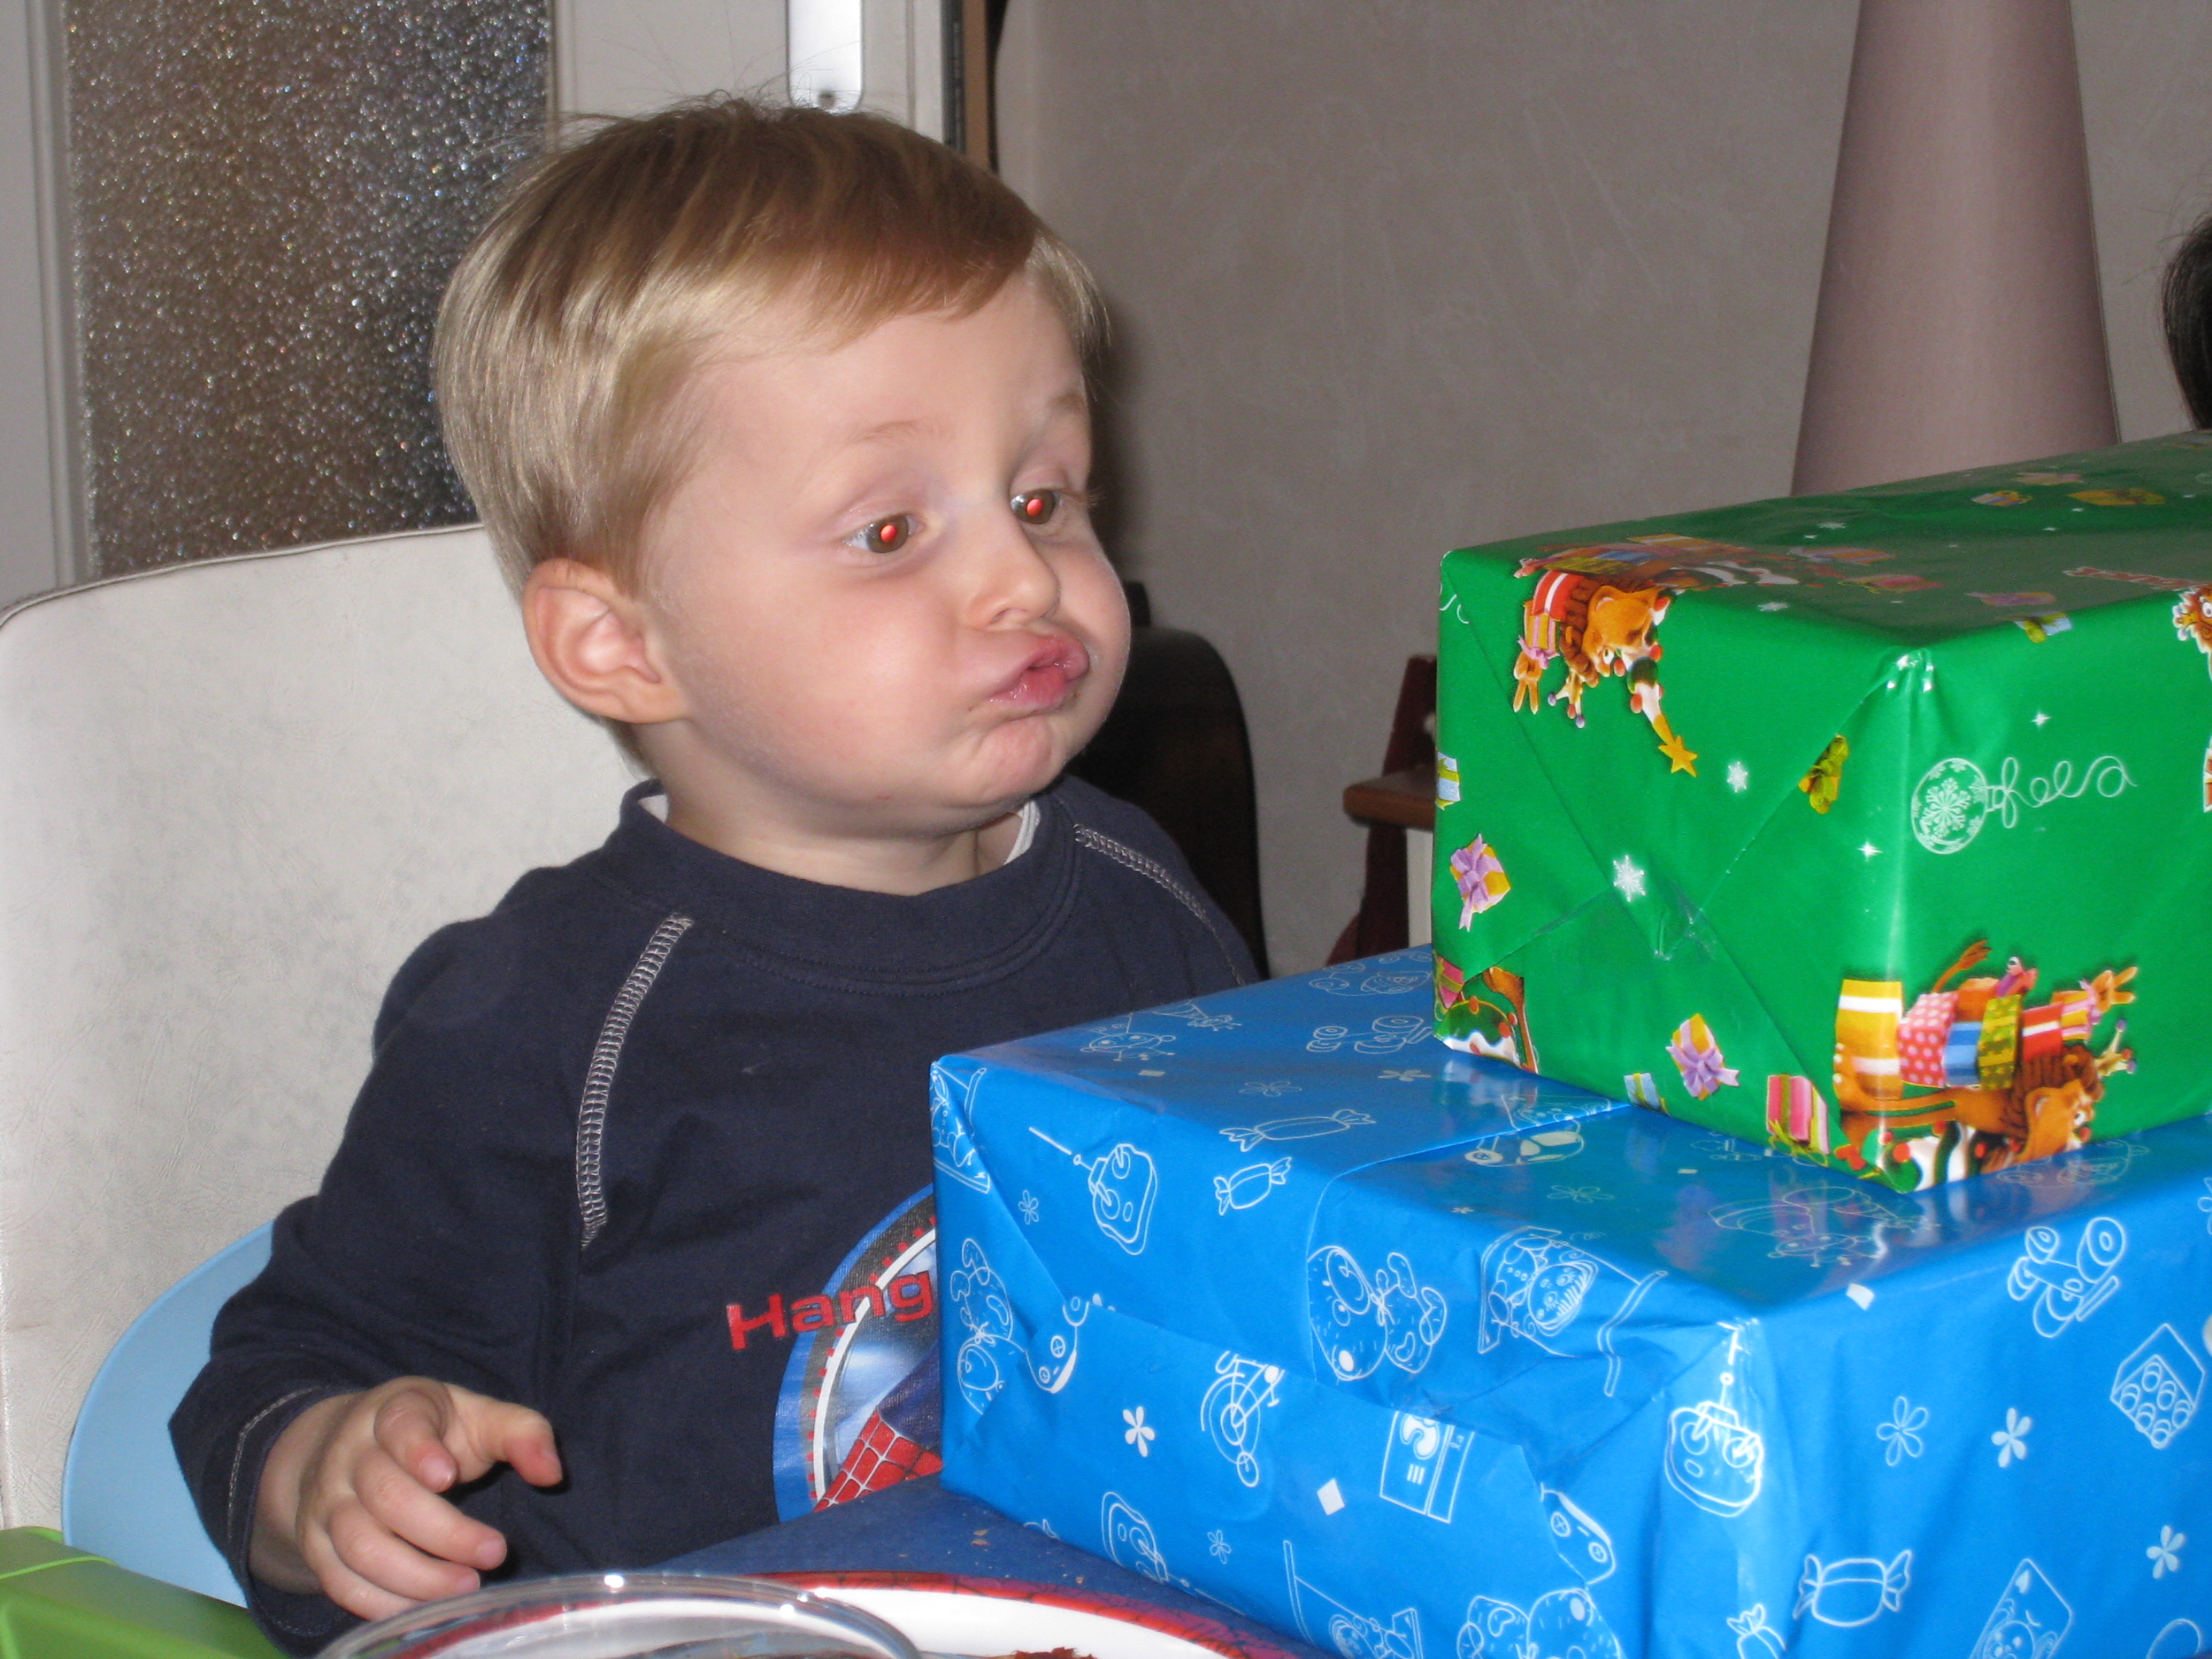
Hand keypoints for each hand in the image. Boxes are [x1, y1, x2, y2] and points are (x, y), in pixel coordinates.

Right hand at [251, 1378, 562, 1619]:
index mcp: (394, 1410)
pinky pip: (341, 1582)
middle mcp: (349, 1455)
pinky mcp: (315, 1546)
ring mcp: (326, 1503)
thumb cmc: (432, 1433)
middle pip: (386, 1497)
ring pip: (360, 1545)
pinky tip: (427, 1609)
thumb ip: (521, 1434)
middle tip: (495, 1553)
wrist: (343, 1448)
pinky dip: (383, 1603)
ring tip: (468, 1587)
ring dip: (416, 1576)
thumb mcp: (477, 1416)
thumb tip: (553, 1473)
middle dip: (443, 1532)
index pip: (399, 1426)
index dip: (418, 1451)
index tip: (449, 1477)